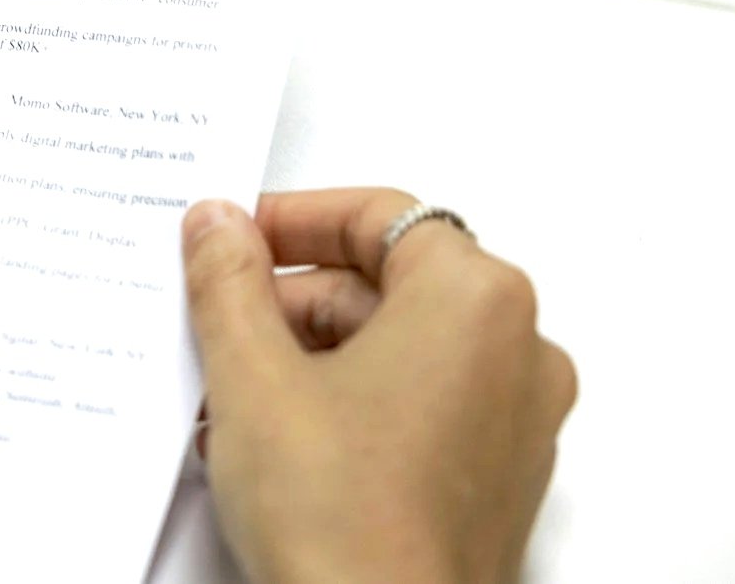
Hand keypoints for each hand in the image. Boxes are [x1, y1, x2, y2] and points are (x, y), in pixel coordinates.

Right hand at [183, 190, 576, 583]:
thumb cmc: (340, 518)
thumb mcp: (251, 373)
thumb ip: (229, 280)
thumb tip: (219, 224)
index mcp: (476, 300)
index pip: (379, 215)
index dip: (292, 221)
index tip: (230, 241)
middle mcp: (519, 352)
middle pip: (391, 281)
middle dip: (293, 300)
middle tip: (215, 322)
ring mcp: (518, 424)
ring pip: (402, 348)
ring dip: (312, 356)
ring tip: (232, 396)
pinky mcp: (499, 483)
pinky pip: (420, 408)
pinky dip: (351, 405)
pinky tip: (275, 443)